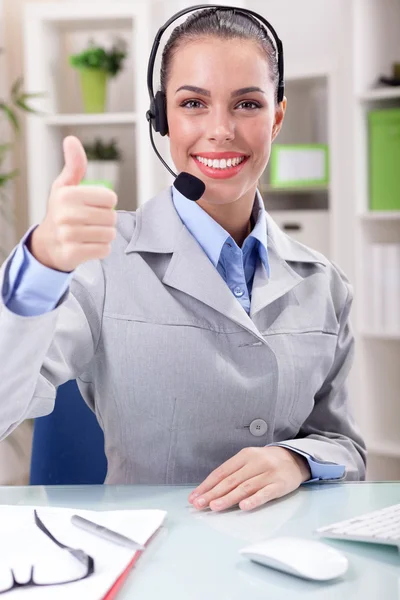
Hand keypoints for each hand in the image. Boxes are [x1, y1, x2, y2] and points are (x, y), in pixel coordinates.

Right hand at [28, 136, 117, 271]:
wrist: (48, 244)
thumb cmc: (61, 211)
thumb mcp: (65, 186)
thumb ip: (74, 165)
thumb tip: (71, 139)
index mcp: (68, 195)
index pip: (110, 198)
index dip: (106, 202)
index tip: (93, 205)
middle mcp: (66, 214)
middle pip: (111, 217)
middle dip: (106, 220)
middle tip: (92, 221)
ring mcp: (69, 235)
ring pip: (109, 234)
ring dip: (104, 235)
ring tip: (90, 233)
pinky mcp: (73, 253)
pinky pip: (104, 249)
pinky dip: (101, 248)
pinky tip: (88, 245)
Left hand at [188, 446, 310, 511]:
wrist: (294, 459)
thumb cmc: (266, 462)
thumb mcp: (249, 461)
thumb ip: (232, 473)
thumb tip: (209, 490)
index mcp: (245, 455)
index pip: (222, 472)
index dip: (207, 485)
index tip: (194, 496)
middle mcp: (255, 463)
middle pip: (231, 480)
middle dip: (213, 493)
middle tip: (199, 504)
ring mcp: (268, 473)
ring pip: (245, 487)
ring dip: (228, 498)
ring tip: (214, 507)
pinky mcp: (280, 484)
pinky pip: (265, 493)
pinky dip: (253, 500)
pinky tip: (243, 507)